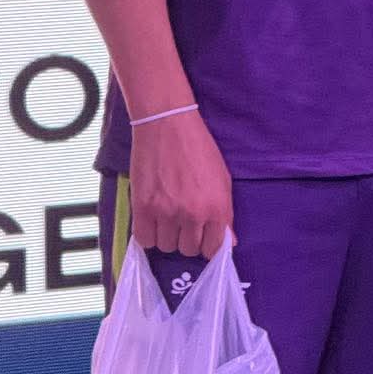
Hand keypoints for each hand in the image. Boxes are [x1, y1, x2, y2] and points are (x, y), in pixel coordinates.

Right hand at [130, 109, 233, 260]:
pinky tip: (151, 218)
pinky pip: (144, 240)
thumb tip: (229, 242)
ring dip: (166, 235)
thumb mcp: (222, 178)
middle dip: (186, 238)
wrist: (168, 123)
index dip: (207, 244)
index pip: (213, 248)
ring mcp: (167, 212)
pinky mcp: (143, 207)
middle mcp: (193, 214)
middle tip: (182, 218)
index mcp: (217, 207)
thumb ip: (225, 213)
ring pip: (166, 247)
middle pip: (189, 250)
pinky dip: (147, 233)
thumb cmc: (198, 147)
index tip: (201, 236)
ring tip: (166, 213)